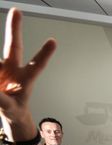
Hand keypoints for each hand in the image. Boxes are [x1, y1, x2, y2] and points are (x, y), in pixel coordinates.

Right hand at [0, 9, 55, 132]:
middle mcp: (13, 69)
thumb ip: (2, 100)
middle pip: (14, 46)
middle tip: (16, 11)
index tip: (53, 42)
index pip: (37, 65)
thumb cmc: (14, 109)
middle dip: (15, 28)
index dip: (44, 54)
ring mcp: (1, 68)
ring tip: (3, 80)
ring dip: (0, 57)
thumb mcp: (10, 108)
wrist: (8, 112)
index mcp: (26, 79)